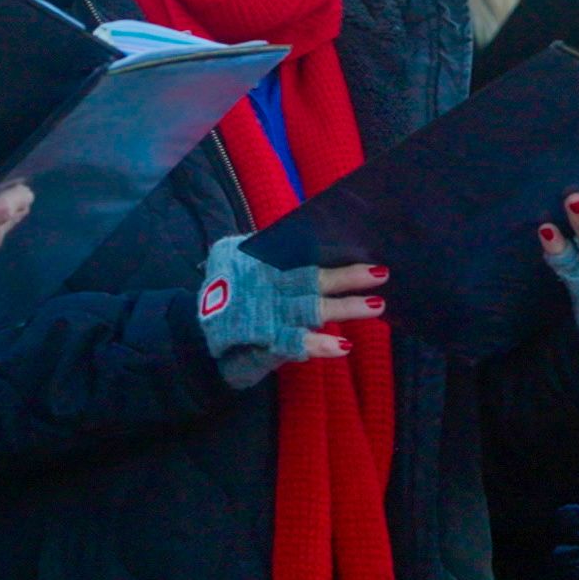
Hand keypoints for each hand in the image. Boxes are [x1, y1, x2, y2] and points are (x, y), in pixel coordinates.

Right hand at [197, 236, 386, 390]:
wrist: (196, 339)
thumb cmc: (228, 297)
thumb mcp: (234, 261)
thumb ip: (262, 247)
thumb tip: (299, 232)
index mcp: (262, 263)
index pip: (302, 252)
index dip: (331, 249)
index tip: (361, 240)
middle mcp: (266, 286)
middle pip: (312, 278)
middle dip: (348, 276)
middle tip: (382, 272)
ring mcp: (267, 316)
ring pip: (312, 309)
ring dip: (344, 308)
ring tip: (376, 306)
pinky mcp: (265, 343)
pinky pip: (294, 344)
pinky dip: (317, 346)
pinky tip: (343, 347)